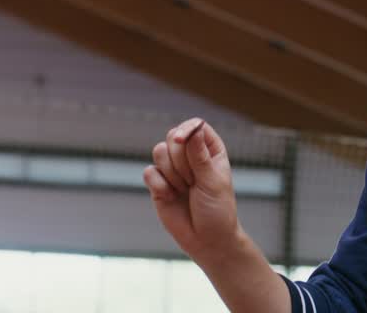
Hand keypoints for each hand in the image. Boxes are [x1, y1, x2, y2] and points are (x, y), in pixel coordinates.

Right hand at [145, 118, 242, 263]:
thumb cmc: (217, 210)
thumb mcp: (213, 181)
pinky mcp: (158, 183)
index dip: (186, 130)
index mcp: (210, 150)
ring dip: (172, 174)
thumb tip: (193, 129)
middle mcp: (191, 155)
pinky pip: (149, 172)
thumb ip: (200, 156)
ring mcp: (173, 169)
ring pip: (158, 152)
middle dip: (180, 160)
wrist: (206, 240)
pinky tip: (171, 197)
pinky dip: (159, 186)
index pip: (195, 126)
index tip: (181, 140)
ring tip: (185, 190)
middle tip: (194, 181)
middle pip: (173, 137)